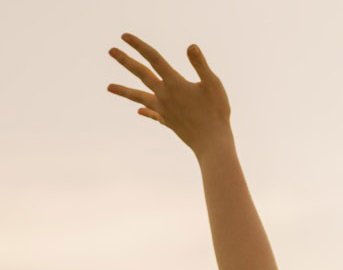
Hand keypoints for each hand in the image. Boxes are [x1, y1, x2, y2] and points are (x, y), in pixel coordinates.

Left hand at [106, 33, 231, 156]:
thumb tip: (191, 46)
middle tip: (111, 51)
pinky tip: (138, 111)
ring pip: (139, 96)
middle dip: (126, 61)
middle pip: (142, 74)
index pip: (154, 59)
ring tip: (108, 87)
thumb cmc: (216, 112)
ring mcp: (164, 109)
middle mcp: (165, 95)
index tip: (124, 36)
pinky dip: (145, 111)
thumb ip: (200, 65)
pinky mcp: (168, 121)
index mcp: (175, 83)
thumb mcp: (213, 85)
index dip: (139, 46)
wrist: (212, 142)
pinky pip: (153, 114)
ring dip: (124, 91)